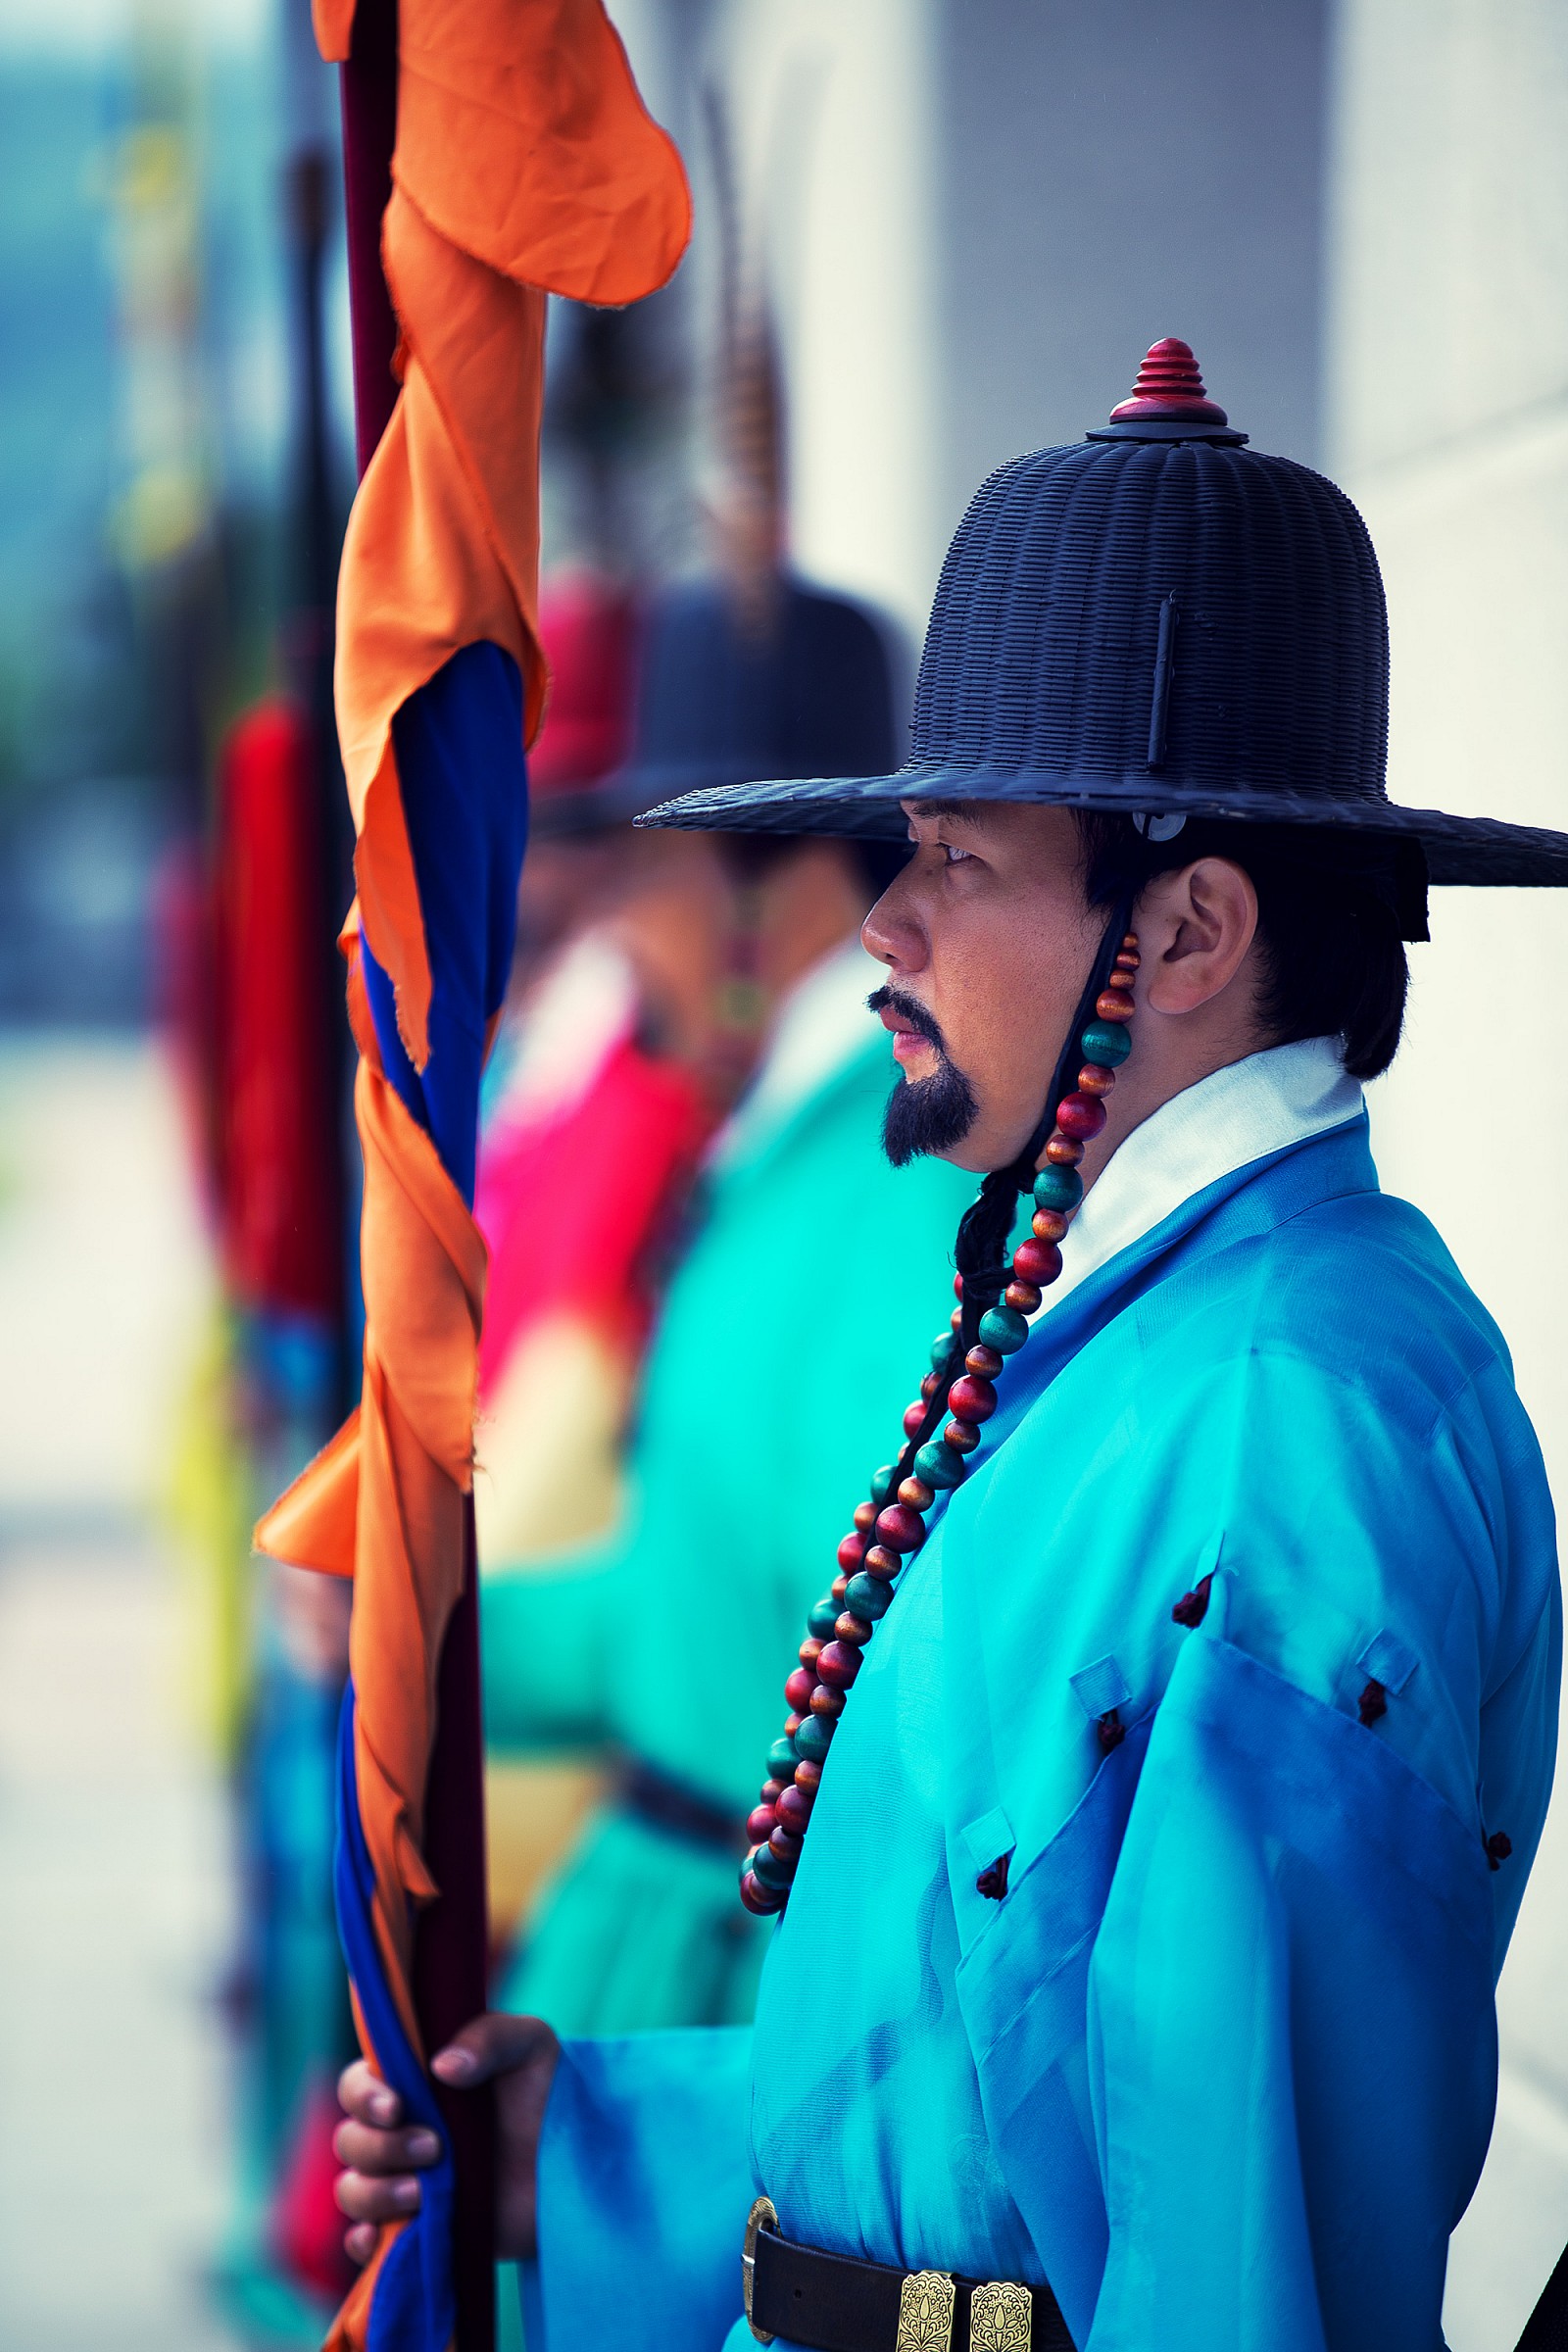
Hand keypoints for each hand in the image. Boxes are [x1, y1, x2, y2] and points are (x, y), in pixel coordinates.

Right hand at [333, 2013, 560, 2265]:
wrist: (577, 2163)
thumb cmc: (547, 2092)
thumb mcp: (530, 2047)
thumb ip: (488, 2039)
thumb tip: (441, 2066)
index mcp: (415, 2085)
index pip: (358, 2085)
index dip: (365, 2096)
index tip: (397, 2105)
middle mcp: (400, 2134)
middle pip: (351, 2141)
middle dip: (381, 2146)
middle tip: (434, 2147)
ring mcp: (406, 2184)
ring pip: (354, 2191)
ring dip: (376, 2193)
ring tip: (422, 2193)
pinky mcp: (418, 2230)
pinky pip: (366, 2243)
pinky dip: (363, 2243)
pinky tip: (381, 2238)